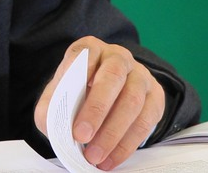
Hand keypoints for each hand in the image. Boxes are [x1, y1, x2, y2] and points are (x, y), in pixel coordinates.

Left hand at [34, 37, 166, 170]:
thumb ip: (51, 105)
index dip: (77, 75)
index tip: (66, 101)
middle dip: (96, 109)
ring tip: (94, 155)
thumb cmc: (80, 94)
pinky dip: (126, 144)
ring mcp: (140, 75)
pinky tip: (111, 159)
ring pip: (132, 100)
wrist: (110, 98)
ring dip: (112, 133)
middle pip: (113, 76)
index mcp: (92, 49)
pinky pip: (145, 121)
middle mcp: (118, 57)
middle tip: (81, 136)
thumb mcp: (60, 94)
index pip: (86, 53)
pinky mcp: (156, 96)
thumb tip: (52, 123)